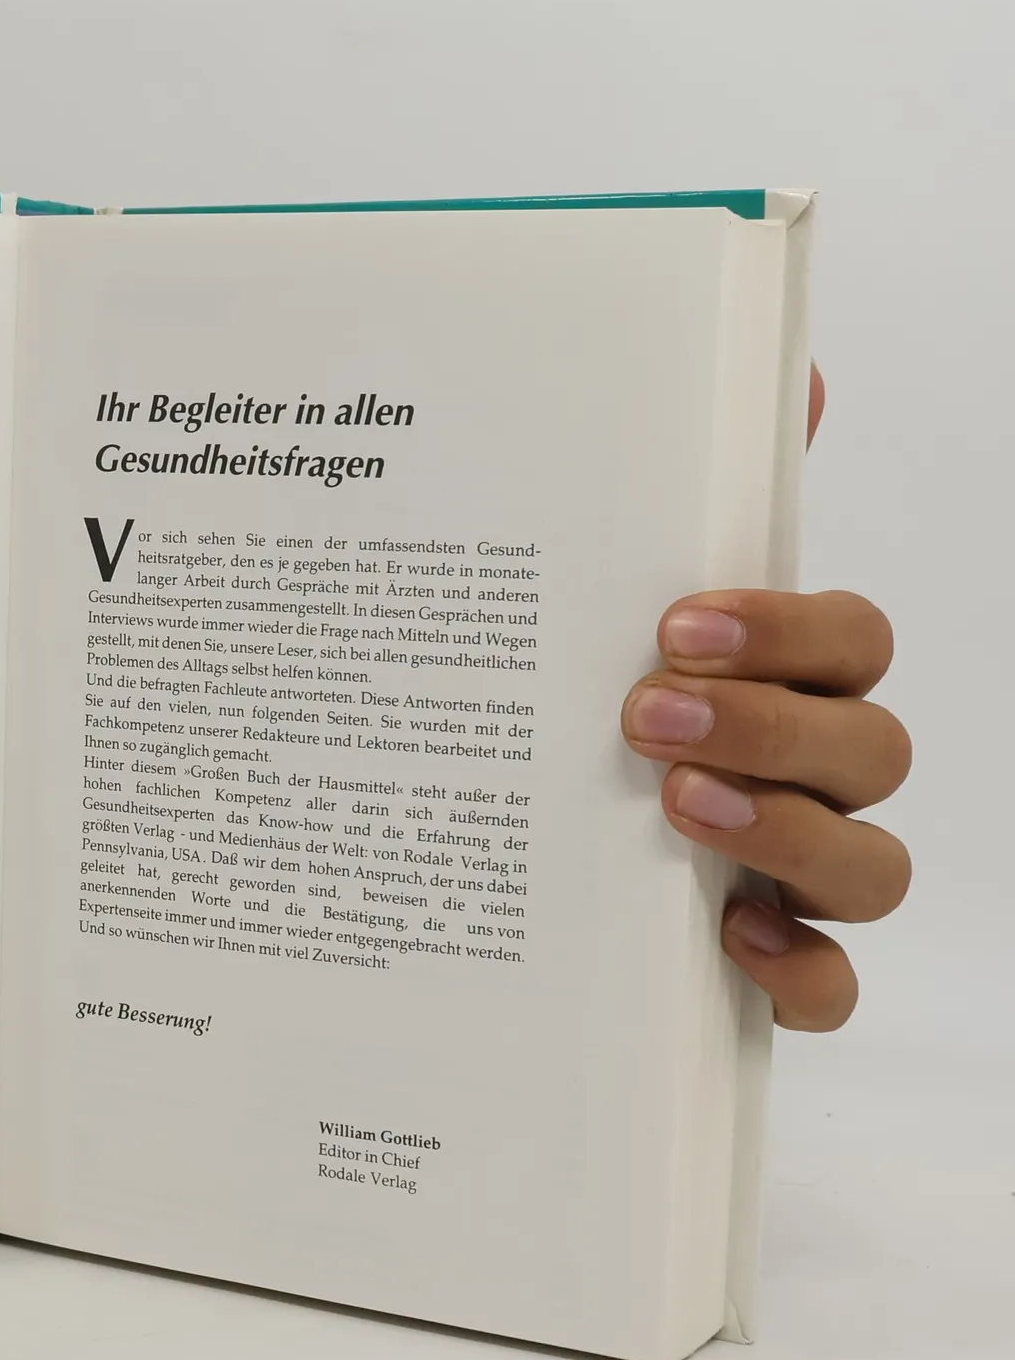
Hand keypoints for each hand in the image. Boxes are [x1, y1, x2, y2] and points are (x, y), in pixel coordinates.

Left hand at [622, 368, 910, 1029]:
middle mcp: (809, 776)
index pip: (853, 641)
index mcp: (781, 684)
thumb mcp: (592, 594)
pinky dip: (800, 973)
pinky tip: (725, 935)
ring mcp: (796, 873)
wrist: (485, 848)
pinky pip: (831, 990)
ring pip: (874, 867)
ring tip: (674, 808)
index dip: (790, 631)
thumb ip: (685, 492)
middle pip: (871, 749)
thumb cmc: (568, 698)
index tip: (678, 623)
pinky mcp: (764, 968)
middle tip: (646, 714)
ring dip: (789, 834)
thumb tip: (788, 369)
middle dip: (771, 727)